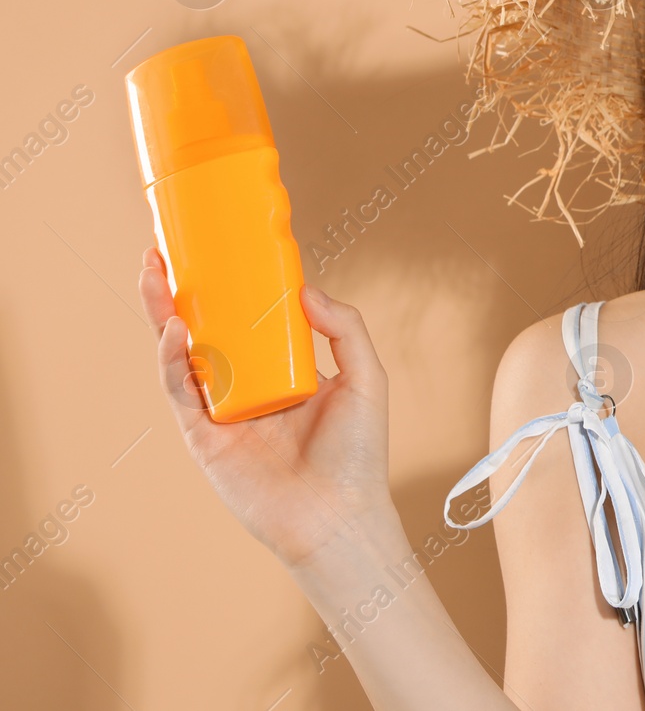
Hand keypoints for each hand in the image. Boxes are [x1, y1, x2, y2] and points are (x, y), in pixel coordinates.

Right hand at [138, 245, 396, 569]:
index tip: (219, 251)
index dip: (231, 290)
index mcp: (282, 373)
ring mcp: (221, 413)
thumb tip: (305, 289)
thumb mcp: (365, 378)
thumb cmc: (357, 454)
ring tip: (155, 276)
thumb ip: (343, 329)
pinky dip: (172, 360)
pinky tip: (175, 330)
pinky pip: (180, 393)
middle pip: (204, 332)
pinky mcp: (204, 438)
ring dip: (163, 316)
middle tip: (162, 255)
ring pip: (182, 356)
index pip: (248, 323)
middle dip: (180, 295)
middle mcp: (247, 389)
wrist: (337, 516)